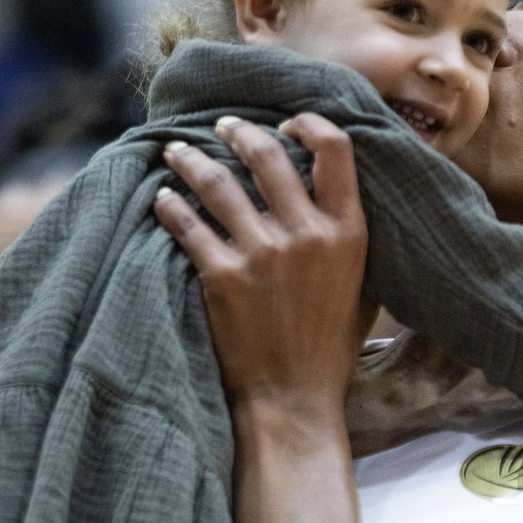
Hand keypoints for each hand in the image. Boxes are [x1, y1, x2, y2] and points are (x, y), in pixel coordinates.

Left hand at [154, 115, 371, 425]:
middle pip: (267, 154)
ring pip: (217, 181)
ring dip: (192, 158)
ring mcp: (262, 253)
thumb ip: (347, 237)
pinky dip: (169, 205)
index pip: (336, 150)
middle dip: (239, 131)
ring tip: (176, 151)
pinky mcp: (222, 276)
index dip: (309, 123)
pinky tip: (161, 199)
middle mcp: (307, 235)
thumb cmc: (329, 346)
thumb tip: (334, 192)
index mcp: (347, 232)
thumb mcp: (361, 286)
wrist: (293, 399)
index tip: (287, 123)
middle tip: (222, 127)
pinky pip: (187, 224)